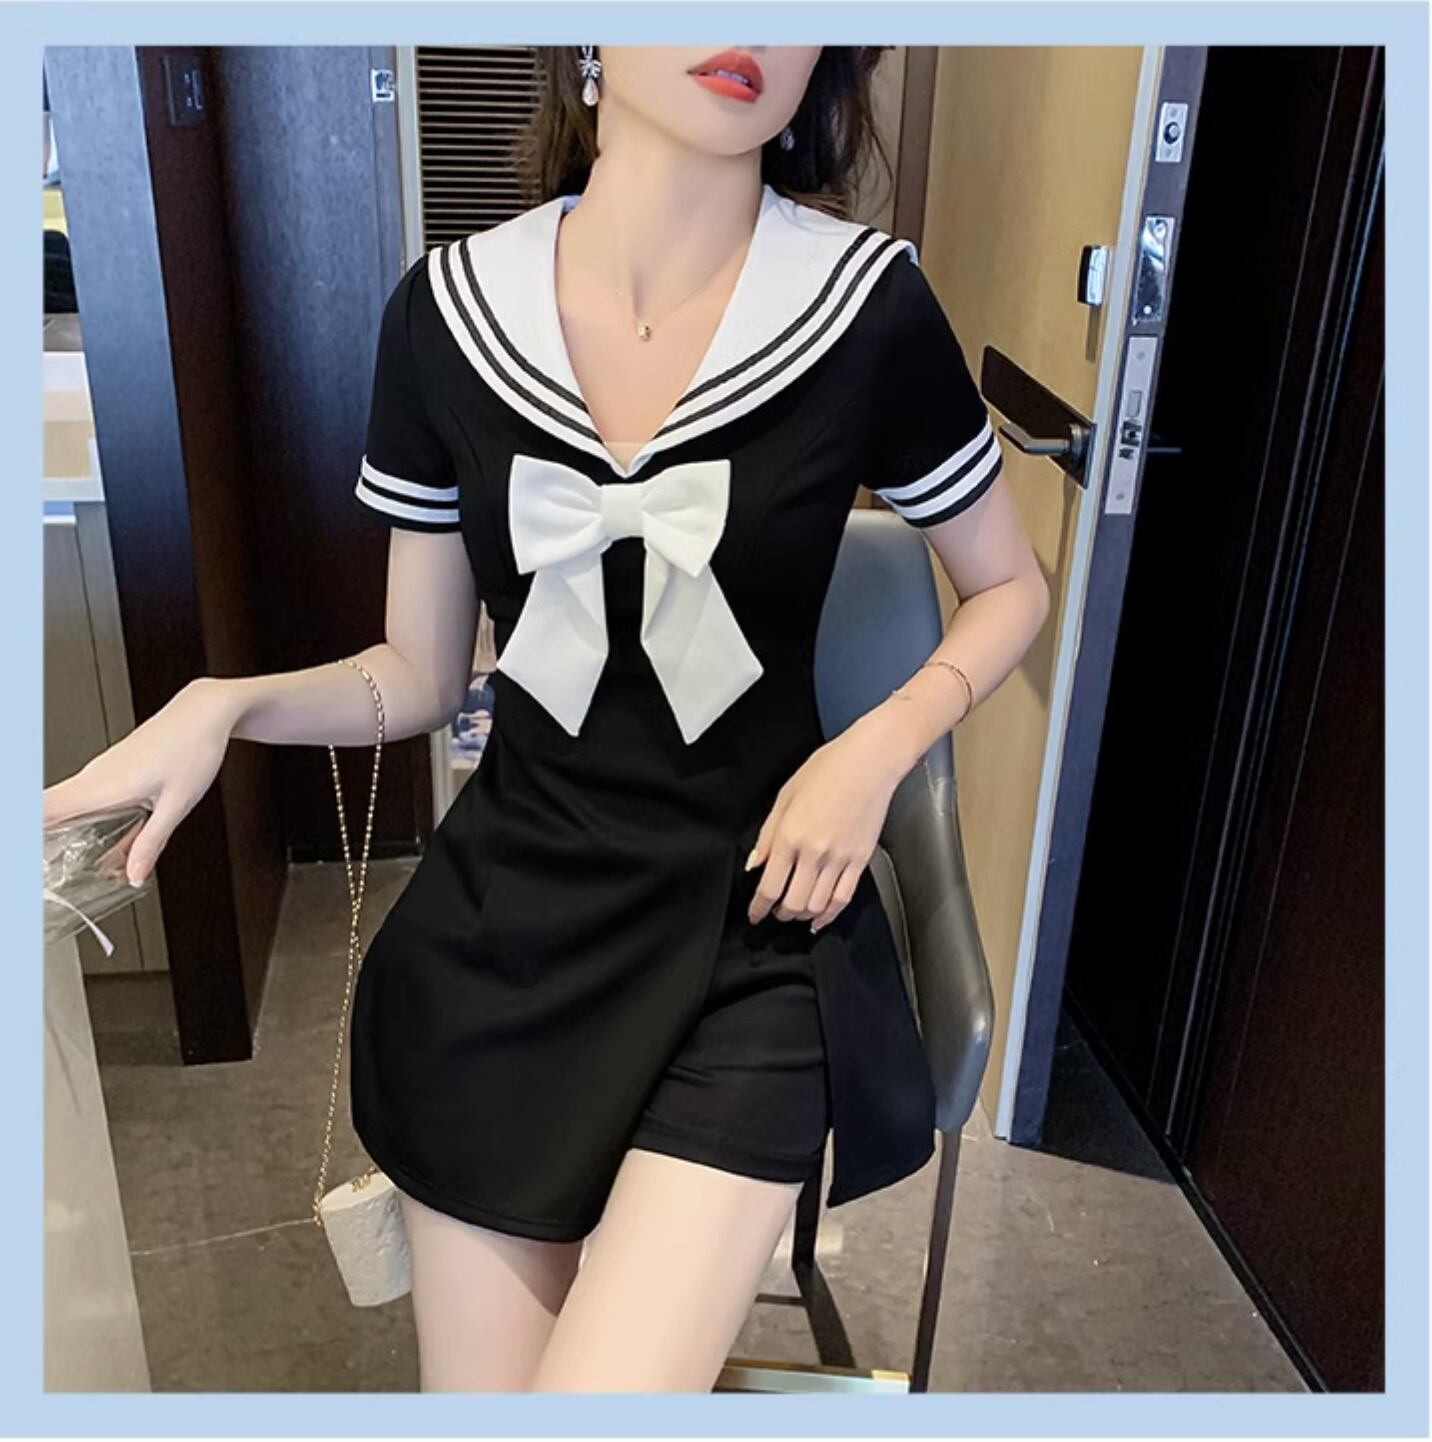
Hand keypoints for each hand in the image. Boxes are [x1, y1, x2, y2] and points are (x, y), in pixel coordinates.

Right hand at [43, 678, 241, 887]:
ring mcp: (103, 769)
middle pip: (45, 809)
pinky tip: (101, 838)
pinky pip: (87, 796)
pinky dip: (83, 817)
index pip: (42, 808)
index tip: (26, 859)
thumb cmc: (194, 747)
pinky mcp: (114, 767)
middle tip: (42, 868)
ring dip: (57, 829)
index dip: (25, 832)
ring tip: (63, 859)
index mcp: (104, 785)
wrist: (205, 711)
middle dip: (36, 838)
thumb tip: (134, 876)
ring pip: (66, 803)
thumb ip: (151, 842)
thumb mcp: (177, 804)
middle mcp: (96, 775)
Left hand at [745, 714, 906, 932]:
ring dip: (802, 916)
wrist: (869, 762)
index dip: (758, 909)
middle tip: (774, 913)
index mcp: (789, 836)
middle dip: (779, 915)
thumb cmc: (827, 769)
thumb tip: (754, 864)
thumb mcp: (785, 796)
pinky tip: (820, 919)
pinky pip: (843, 898)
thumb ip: (767, 835)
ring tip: (795, 913)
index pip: (769, 887)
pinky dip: (829, 915)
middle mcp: (813, 853)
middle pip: (793, 903)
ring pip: (817, 906)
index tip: (755, 915)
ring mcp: (839, 859)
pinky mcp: (860, 860)